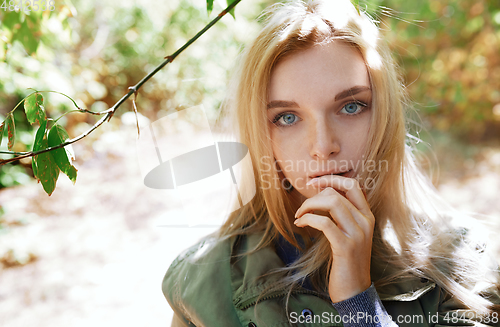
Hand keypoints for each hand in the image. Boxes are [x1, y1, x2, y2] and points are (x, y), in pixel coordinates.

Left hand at [294, 176, 374, 302]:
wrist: (354, 290)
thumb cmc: (346, 261)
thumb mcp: (349, 234)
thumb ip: (342, 215)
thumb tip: (322, 196)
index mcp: (367, 216)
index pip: (353, 185)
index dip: (331, 179)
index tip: (314, 183)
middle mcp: (365, 222)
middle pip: (337, 192)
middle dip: (313, 196)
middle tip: (301, 208)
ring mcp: (357, 234)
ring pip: (332, 202)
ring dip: (308, 205)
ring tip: (299, 215)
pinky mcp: (345, 246)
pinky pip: (324, 222)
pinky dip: (308, 219)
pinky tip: (300, 224)